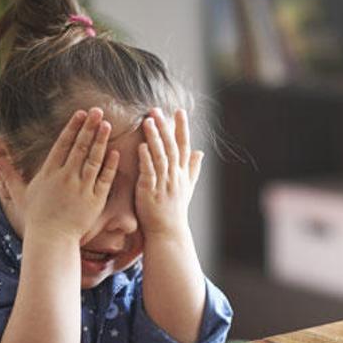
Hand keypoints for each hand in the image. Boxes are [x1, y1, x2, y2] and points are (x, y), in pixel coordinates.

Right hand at [0, 107, 119, 241]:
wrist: (51, 239)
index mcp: (49, 173)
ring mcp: (82, 188)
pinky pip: (104, 179)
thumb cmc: (36, 218)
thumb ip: (10, 175)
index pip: (63, 144)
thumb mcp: (20, 194)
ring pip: (93, 159)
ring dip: (101, 141)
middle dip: (89, 127)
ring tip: (108, 125)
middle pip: (80, 147)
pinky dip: (110, 165)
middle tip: (98, 111)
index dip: (73, 127)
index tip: (81, 113)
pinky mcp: (95, 200)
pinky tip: (115, 152)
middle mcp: (66, 177)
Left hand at [135, 108, 203, 237]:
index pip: (184, 146)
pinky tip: (141, 146)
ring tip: (147, 121)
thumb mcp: (187, 188)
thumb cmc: (175, 211)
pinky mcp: (150, 192)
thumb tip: (201, 152)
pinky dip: (146, 159)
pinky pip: (149, 173)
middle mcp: (175, 176)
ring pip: (160, 156)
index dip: (182, 128)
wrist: (168, 233)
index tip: (180, 111)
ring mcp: (163, 184)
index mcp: (182, 173)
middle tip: (157, 110)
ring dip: (154, 138)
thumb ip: (192, 168)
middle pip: (172, 147)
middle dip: (165, 127)